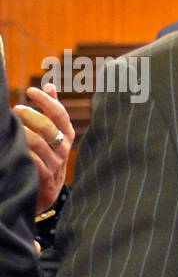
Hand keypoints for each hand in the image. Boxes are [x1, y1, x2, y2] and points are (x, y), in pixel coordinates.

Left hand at [14, 84, 73, 213]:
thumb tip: (50, 85)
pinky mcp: (45, 177)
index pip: (59, 114)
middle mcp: (63, 148)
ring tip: (11, 125)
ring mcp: (55, 163)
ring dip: (23, 132)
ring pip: (38, 143)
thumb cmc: (49, 155)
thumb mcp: (55, 133)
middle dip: (31, 115)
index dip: (46, 101)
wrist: (49, 191)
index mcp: (67, 135)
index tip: (30, 90)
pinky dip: (22, 151)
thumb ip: (53, 110)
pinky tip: (13, 143)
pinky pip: (32, 160)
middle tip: (16, 108)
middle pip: (48, 127)